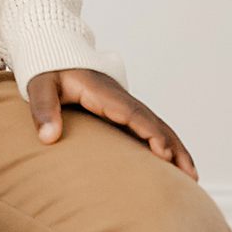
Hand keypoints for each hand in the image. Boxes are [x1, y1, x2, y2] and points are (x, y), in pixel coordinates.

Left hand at [27, 68, 197, 179]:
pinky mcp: (120, 110)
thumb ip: (42, 109)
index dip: (152, 134)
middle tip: (191, 177)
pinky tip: (170, 163)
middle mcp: (119, 99)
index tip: (164, 155)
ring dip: (176, 149)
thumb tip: (48, 138)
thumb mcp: (39, 85)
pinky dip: (164, 144)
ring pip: (156, 127)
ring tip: (192, 178)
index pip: (134, 115)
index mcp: (104, 94)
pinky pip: (147, 128)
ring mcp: (122, 105)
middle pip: (155, 123)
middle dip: (175, 148)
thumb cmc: (46, 70)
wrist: (51, 52)